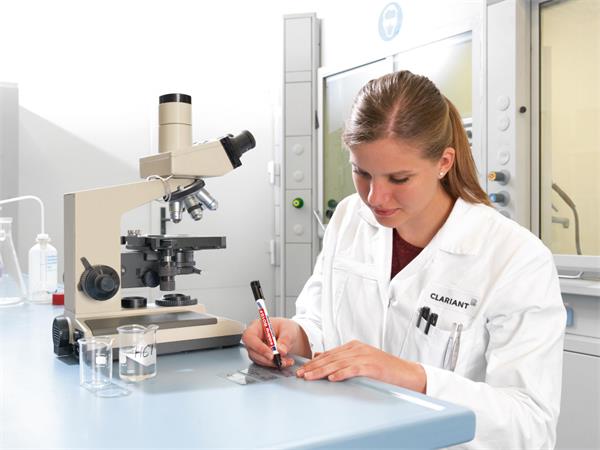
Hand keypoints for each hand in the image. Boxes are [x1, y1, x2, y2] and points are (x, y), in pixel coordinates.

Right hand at [241, 317, 309, 368]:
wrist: (288, 335)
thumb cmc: (285, 327)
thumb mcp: (288, 330)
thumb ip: (285, 339)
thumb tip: (281, 350)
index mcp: (256, 326)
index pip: (249, 337)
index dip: (258, 347)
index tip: (271, 355)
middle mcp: (253, 337)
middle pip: (252, 351)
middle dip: (266, 358)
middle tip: (280, 360)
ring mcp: (255, 348)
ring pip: (258, 359)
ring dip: (272, 363)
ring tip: (286, 361)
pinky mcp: (259, 356)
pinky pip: (264, 363)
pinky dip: (274, 364)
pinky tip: (285, 362)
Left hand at [296, 340, 426, 392]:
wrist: (407, 373)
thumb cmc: (384, 369)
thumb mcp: (361, 360)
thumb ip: (343, 359)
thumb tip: (321, 358)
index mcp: (353, 346)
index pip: (329, 354)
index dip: (314, 362)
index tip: (301, 369)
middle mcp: (357, 349)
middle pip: (331, 358)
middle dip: (313, 367)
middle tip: (300, 374)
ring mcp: (365, 356)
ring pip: (338, 363)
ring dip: (322, 371)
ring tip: (310, 377)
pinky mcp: (372, 366)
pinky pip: (354, 370)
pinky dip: (342, 374)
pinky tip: (332, 378)